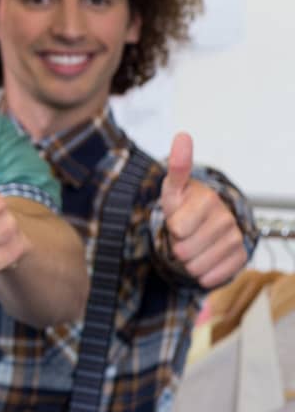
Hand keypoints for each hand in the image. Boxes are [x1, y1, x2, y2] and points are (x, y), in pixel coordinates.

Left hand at [159, 133, 247, 288]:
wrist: (203, 225)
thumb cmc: (183, 206)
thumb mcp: (173, 189)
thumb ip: (177, 167)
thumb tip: (183, 135)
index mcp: (208, 199)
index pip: (178, 228)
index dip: (171, 228)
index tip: (176, 218)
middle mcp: (225, 217)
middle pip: (184, 250)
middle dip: (176, 246)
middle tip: (183, 234)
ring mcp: (235, 237)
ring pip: (195, 266)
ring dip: (187, 261)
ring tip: (191, 245)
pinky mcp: (240, 257)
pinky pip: (212, 276)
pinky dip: (202, 275)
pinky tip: (203, 261)